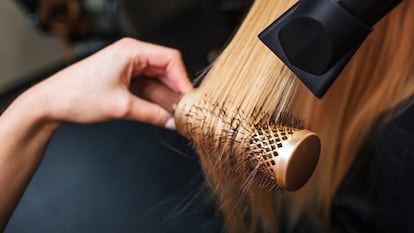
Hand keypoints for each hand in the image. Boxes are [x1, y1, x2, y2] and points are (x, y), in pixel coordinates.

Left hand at [25, 37, 192, 128]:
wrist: (50, 104)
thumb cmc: (76, 96)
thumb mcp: (122, 108)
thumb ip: (152, 114)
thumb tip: (172, 122)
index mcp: (131, 51)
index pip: (170, 59)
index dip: (183, 79)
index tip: (189, 99)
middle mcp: (130, 54)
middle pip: (165, 69)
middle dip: (175, 90)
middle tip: (184, 110)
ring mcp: (126, 66)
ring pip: (156, 79)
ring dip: (165, 96)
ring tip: (174, 114)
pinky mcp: (122, 77)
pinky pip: (146, 86)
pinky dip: (154, 99)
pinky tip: (161, 112)